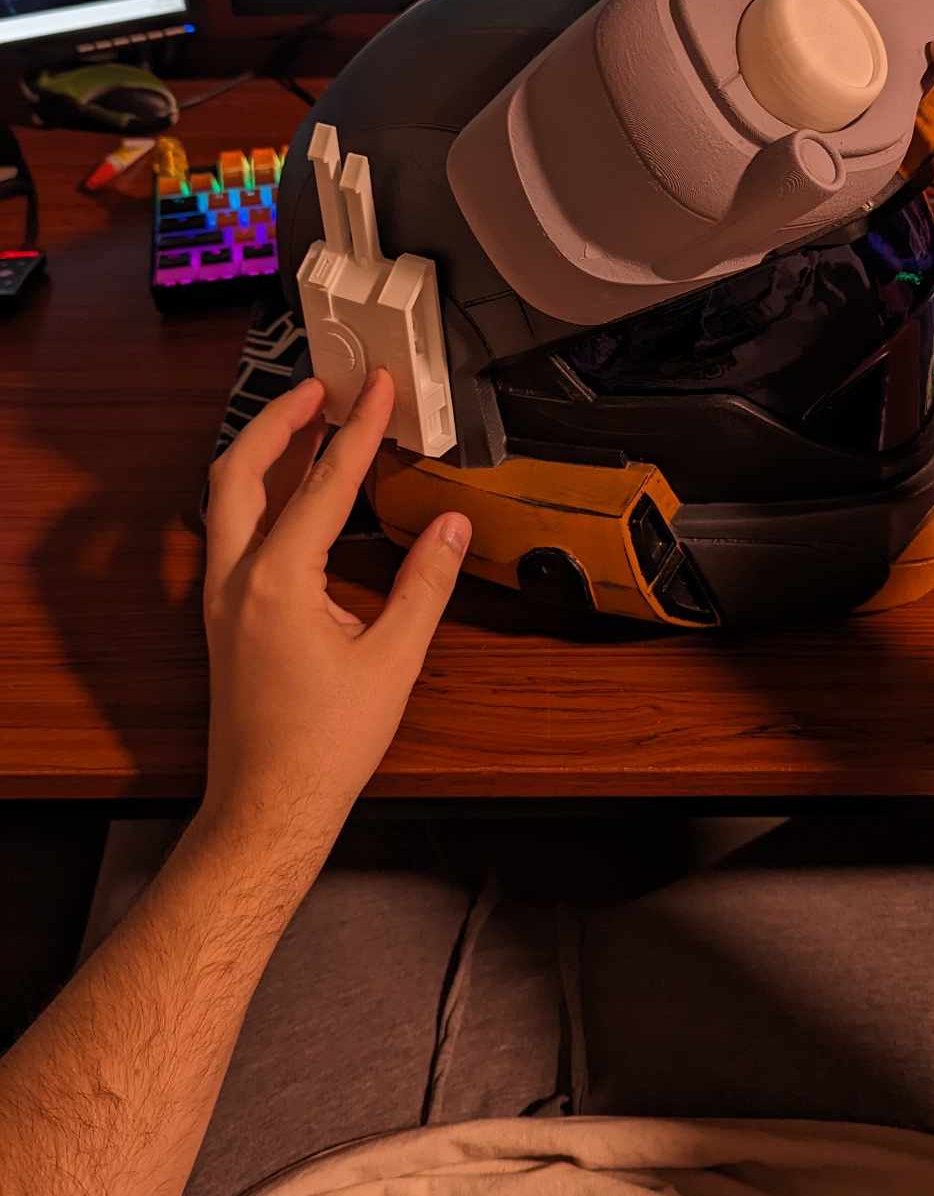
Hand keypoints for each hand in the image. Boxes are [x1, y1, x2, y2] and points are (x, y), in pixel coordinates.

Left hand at [201, 370, 469, 854]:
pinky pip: (230, 532)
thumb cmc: (326, 744)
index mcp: (277, 581)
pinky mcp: (221, 618)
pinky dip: (256, 495)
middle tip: (321, 387)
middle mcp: (235, 579)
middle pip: (240, 471)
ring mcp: (219, 598)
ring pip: (225, 500)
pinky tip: (289, 495)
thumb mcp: (394, 660)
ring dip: (262, 453)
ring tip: (304, 424)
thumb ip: (425, 583)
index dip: (357, 431)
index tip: (377, 388)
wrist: (268, 807)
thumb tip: (451, 524)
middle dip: (278, 420)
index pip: (323, 485)